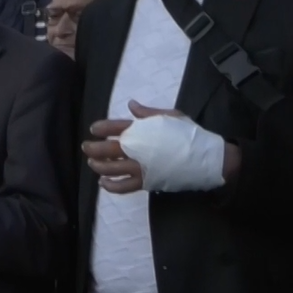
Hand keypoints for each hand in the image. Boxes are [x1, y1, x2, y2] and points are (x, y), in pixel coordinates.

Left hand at [86, 101, 228, 192]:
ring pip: (111, 168)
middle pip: (108, 149)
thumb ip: (148, 113)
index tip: (94, 129)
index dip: (101, 128)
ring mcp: (141, 166)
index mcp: (142, 129)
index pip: (114, 127)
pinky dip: (110, 186)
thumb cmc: (189, 134)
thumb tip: (131, 105)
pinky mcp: (146, 182)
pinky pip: (123, 187)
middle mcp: (137, 148)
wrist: (206, 158)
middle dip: (94, 148)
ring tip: (92, 163)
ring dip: (98, 166)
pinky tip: (103, 183)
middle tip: (86, 147)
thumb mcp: (171, 116)